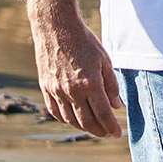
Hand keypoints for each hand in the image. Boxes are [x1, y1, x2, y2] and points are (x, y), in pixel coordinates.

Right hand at [32, 12, 124, 137]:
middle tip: (107, 133)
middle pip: (86, 121)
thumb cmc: (84, 41)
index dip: (111, 126)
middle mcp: (72, 90)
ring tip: (93, 128)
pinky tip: (73, 119)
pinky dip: (65, 119)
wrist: (55, 27)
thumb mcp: (105, 60)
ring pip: (70, 119)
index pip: (103, 114)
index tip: (117, 134)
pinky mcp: (45, 87)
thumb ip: (111, 85)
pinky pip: (55, 110)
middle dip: (99, 131)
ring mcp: (56, 90)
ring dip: (83, 127)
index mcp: (90, 83)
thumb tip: (117, 106)